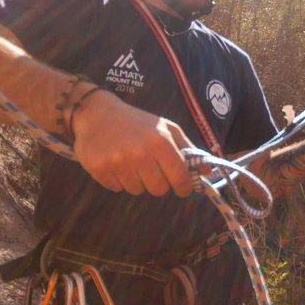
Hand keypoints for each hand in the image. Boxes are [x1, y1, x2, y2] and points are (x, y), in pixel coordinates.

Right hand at [71, 90, 196, 196]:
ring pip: (137, 190)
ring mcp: (118, 162)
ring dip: (137, 181)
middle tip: (151, 170)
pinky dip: (118, 180)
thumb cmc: (137, 122)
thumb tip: (208, 169)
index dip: (184, 187)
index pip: (180, 177)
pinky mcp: (100, 169)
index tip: (182, 189)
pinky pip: (116, 188)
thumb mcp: (166, 128)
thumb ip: (188, 148)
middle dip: (158, 183)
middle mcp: (140, 153)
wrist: (96, 113)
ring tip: (130, 163)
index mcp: (160, 142)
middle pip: (159, 189)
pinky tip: (115, 163)